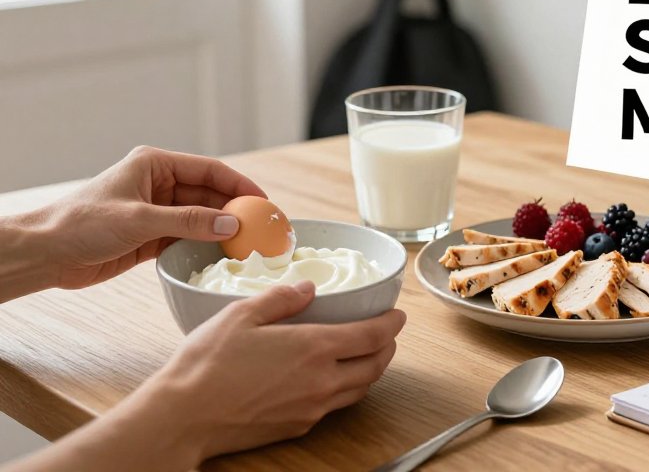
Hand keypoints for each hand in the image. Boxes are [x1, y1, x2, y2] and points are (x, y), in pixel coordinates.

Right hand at [9, 283, 406, 471]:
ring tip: (368, 355)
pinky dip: (345, 390)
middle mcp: (322, 381)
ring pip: (359, 390)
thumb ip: (281, 299)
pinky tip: (331, 379)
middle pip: (375, 366)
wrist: (183, 416)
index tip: (398, 315)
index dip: (391, 324)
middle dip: (388, 348)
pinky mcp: (298, 426)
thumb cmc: (207, 363)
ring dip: (371, 371)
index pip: (373, 336)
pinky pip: (334, 407)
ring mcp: (312, 408)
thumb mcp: (241, 314)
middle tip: (387, 335)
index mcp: (314, 348)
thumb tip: (307, 289)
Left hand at [35, 145, 264, 290]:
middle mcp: (159, 184)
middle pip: (209, 194)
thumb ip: (188, 221)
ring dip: (222, 229)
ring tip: (250, 244)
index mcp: (155, 164)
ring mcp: (156, 210)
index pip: (209, 171)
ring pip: (201, 217)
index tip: (264, 202)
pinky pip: (188, 236)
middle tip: (263, 227)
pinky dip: (205, 244)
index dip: (239, 185)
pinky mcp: (152, 236)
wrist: (46, 253)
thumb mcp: (140, 220)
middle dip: (236, 209)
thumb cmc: (82, 224)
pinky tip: (223, 254)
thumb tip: (232, 224)